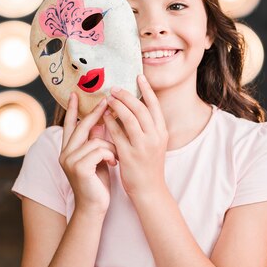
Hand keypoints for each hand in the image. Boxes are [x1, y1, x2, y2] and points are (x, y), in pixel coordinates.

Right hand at [59, 93, 116, 214]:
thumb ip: (95, 141)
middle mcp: (65, 153)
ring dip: (111, 147)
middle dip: (96, 113)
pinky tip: (114, 164)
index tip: (76, 93)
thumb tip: (100, 121)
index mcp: (68, 150)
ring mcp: (70, 160)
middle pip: (82, 126)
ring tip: (116, 158)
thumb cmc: (97, 183)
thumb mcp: (97, 158)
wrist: (94, 208)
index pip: (70, 125)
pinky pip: (100, 150)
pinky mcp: (79, 167)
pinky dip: (110, 155)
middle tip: (107, 99)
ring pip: (96, 140)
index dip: (73, 109)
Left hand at [102, 74, 167, 197]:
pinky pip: (117, 134)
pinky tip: (104, 116)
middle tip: (114, 88)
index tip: (139, 76)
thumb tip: (136, 105)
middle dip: (127, 95)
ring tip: (108, 98)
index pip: (155, 105)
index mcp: (162, 132)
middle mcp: (155, 137)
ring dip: (117, 105)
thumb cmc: (150, 165)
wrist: (149, 189)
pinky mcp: (129, 155)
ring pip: (129, 118)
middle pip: (141, 109)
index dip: (147, 89)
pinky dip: (110, 122)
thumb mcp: (155, 143)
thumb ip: (148, 126)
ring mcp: (142, 146)